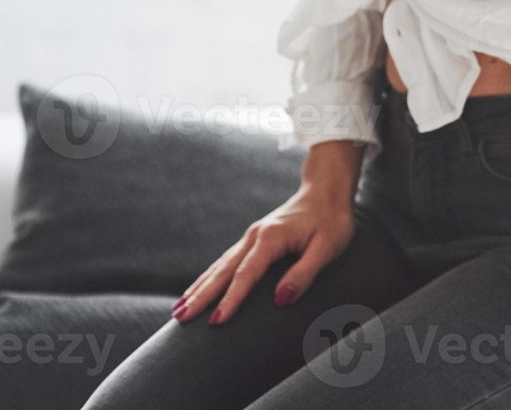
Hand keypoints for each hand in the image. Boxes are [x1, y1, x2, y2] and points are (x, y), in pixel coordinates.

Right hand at [172, 186, 355, 325]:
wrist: (327, 190)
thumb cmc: (331, 220)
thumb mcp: (328, 247)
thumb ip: (305, 273)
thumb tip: (281, 300)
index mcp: (271, 237)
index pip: (246, 274)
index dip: (231, 299)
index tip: (216, 321)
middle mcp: (254, 236)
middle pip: (223, 270)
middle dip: (201, 295)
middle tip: (180, 318)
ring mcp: (251, 237)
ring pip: (219, 266)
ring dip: (199, 288)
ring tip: (179, 310)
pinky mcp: (253, 240)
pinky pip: (225, 262)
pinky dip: (208, 278)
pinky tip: (197, 291)